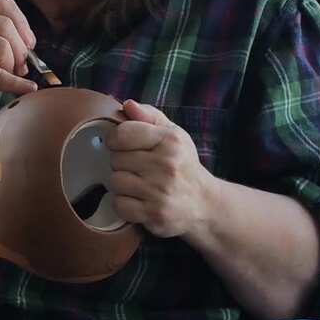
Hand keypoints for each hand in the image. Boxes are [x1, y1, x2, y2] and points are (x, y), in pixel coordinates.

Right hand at [0, 0, 38, 122]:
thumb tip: (30, 45)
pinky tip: (27, 87)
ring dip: (11, 66)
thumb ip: (9, 37)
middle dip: (20, 50)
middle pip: (5, 25)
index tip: (28, 43)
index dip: (22, 23)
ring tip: (6, 75)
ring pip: (1, 46)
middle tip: (19, 66)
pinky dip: (16, 83)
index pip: (3, 3)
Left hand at [106, 100, 220, 238]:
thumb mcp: (172, 134)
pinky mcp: (154, 214)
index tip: (121, 144)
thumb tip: (127, 104)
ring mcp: (160, 192)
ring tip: (138, 183)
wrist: (204, 203)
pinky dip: (124, 204)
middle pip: (116, 159)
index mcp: (169, 141)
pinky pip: (119, 205)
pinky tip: (138, 200)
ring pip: (115, 182)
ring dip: (122, 184)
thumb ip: (149, 116)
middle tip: (137, 167)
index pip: (122, 134)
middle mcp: (166, 166)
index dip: (115, 139)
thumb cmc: (182, 164)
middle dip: (121, 163)